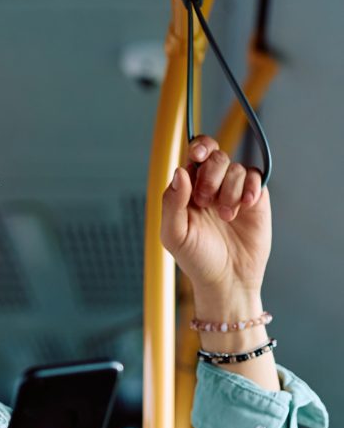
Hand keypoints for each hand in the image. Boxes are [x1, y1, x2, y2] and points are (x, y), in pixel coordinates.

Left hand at [160, 136, 270, 304]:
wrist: (227, 280)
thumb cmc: (197, 260)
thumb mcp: (175, 235)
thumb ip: (172, 202)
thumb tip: (180, 171)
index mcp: (188, 190)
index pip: (193, 156)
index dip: (198, 148)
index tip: (198, 156)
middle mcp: (211, 186)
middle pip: (215, 156)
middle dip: (211, 175)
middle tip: (206, 201)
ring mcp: (234, 191)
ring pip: (235, 167)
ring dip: (229, 190)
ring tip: (226, 217)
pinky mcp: (255, 198)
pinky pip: (255, 177)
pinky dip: (250, 187)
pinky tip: (245, 205)